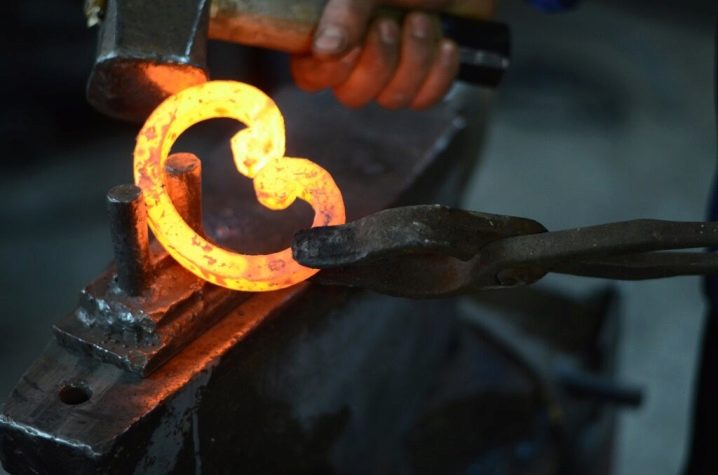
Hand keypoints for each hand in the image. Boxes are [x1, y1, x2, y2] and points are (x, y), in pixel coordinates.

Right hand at [291, 0, 460, 109]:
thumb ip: (345, 14)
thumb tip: (324, 50)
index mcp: (330, 32)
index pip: (310, 76)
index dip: (330, 71)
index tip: (351, 46)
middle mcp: (356, 58)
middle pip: (353, 96)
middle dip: (379, 61)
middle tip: (389, 23)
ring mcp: (391, 73)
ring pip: (392, 99)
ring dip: (413, 58)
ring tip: (422, 20)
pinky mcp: (424, 81)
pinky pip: (424, 100)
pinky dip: (439, 72)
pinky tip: (445, 45)